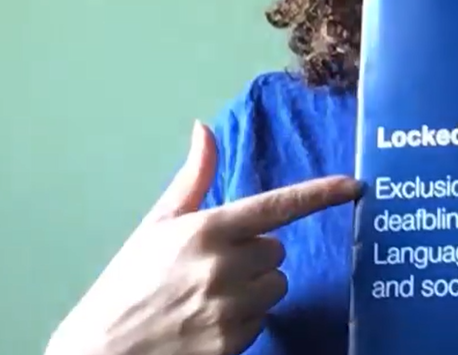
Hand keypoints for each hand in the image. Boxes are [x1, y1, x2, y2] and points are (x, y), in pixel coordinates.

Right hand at [46, 121, 360, 354]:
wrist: (101, 354)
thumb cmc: (128, 284)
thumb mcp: (156, 226)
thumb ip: (192, 178)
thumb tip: (204, 128)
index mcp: (208, 230)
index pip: (278, 206)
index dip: (321, 194)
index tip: (354, 186)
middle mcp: (225, 266)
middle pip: (276, 250)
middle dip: (253, 256)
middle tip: (212, 269)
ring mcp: (232, 308)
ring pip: (276, 286)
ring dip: (254, 290)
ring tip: (209, 297)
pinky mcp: (235, 342)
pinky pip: (263, 320)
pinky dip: (243, 322)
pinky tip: (208, 324)